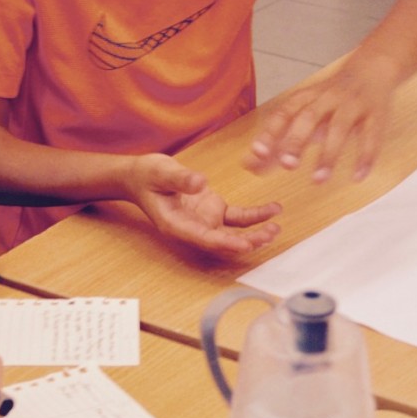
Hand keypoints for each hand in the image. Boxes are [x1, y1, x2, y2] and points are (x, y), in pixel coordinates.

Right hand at [128, 154, 281, 259]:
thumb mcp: (159, 173)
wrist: (141, 176)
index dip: (224, 243)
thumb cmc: (146, 176)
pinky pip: (237, 217)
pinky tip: (272, 211)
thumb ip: (179, 179)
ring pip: (233, 233)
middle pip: (222, 241)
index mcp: (176, 225)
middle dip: (246, 242)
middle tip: (267, 236)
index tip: (244, 244)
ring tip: (275, 228)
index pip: (203, 238)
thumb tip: (200, 182)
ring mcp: (204, 220)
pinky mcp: (213, 210)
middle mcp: (192, 228)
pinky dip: (255, 216)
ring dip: (254, 233)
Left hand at [244, 59, 396, 182]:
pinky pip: (371, 136)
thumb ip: (279, 140)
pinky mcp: (376, 114)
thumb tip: (249, 165)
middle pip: (309, 117)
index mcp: (306, 98)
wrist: (372, 69)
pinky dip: (365, 157)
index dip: (270, 132)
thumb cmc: (329, 99)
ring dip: (329, 155)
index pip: (284, 113)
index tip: (257, 152)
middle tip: (287, 165)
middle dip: (297, 140)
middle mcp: (327, 98)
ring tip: (318, 180)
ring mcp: (352, 105)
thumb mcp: (303, 112)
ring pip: (340, 128)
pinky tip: (357, 177)